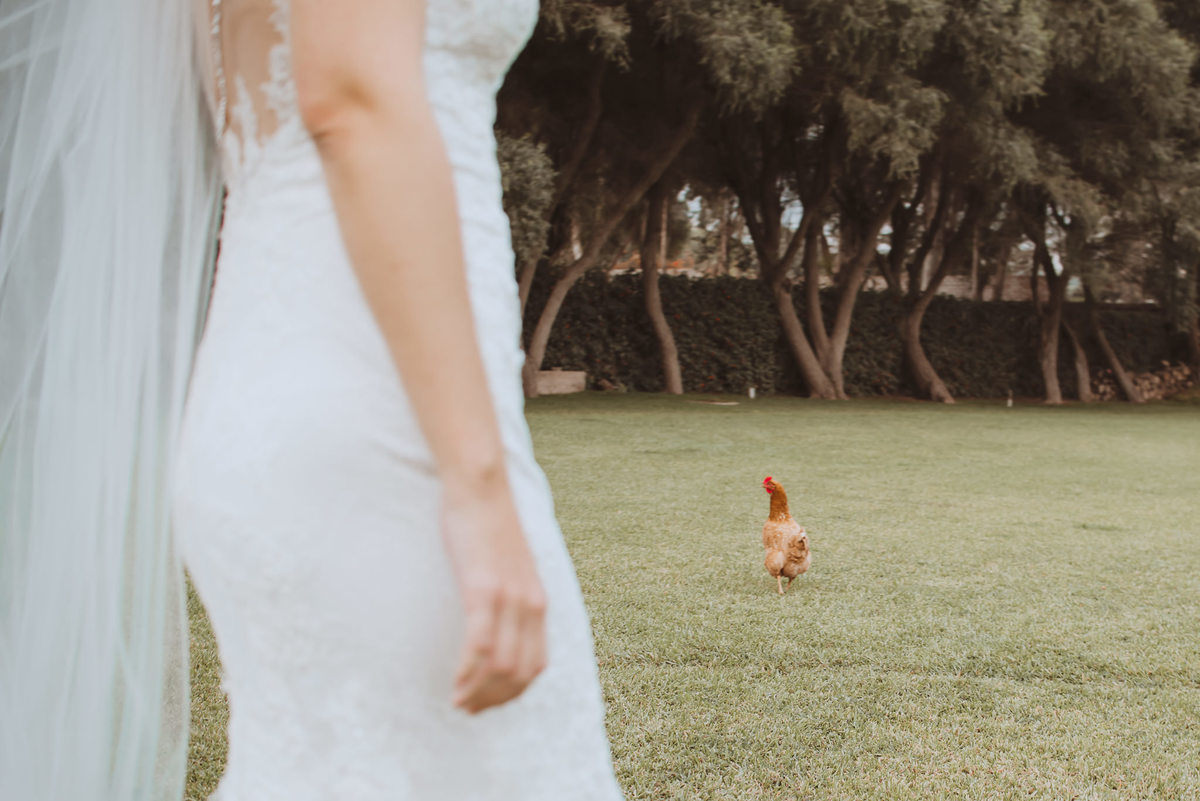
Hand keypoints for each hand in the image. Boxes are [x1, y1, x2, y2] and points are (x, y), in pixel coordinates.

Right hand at [440, 474, 547, 713]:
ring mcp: (509, 599)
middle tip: (467, 710)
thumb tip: (498, 620)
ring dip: (479, 692)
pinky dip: (468, 672)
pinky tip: (454, 684)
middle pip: (520, 673)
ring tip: (458, 703)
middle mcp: (530, 606)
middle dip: (494, 700)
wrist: (482, 489)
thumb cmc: (487, 525)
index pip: (536, 665)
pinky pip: (481, 645)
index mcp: (538, 603)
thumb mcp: (508, 567)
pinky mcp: (484, 590)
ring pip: (502, 666)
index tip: (487, 703)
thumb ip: (509, 595)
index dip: (512, 693)